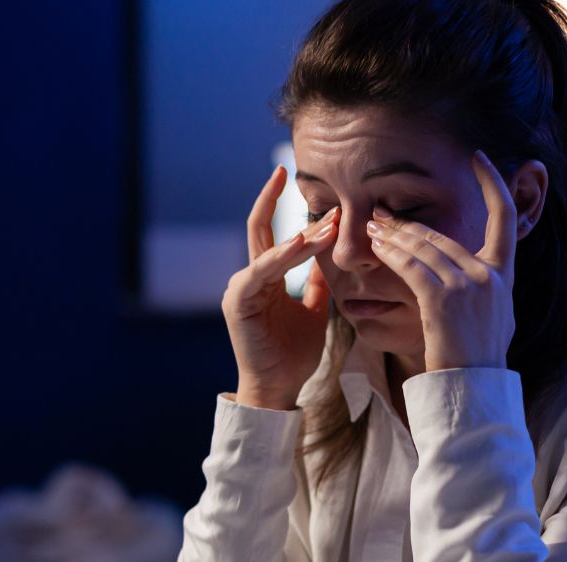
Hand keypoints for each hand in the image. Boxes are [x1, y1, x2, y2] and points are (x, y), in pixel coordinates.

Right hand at [223, 166, 339, 409]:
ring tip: (326, 220)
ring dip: (299, 234)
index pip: (275, 233)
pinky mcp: (238, 302)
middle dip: (270, 197)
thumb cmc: (293, 354)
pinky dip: (280, 256)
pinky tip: (300, 243)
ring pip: (268, 248)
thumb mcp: (314, 310)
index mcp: (265, 277)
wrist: (278, 388)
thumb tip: (328, 257)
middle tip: (287, 168)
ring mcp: (241, 288)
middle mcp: (250, 277)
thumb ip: (316, 283)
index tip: (317, 192)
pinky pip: (261, 272)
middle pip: (259, 227)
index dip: (291, 210)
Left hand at [364, 150, 516, 371]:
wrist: (475, 391)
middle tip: (381, 212)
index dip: (495, 183)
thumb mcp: (494, 318)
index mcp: (505, 276)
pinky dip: (391, 254)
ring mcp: (469, 286)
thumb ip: (486, 289)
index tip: (480, 157)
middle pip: (443, 235)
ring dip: (392, 236)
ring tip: (370, 226)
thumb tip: (478, 276)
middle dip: (408, 223)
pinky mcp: (444, 299)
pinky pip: (412, 267)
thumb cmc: (478, 361)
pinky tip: (375, 247)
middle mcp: (490, 275)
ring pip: (424, 248)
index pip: (506, 217)